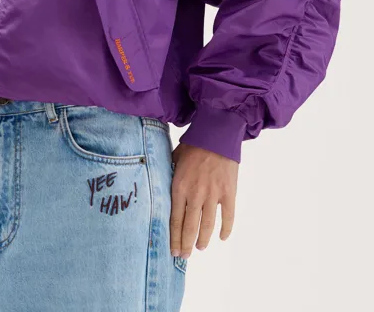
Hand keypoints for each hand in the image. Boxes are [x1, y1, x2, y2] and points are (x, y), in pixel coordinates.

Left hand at [169, 142, 237, 258]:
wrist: (217, 134)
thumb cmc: (193, 144)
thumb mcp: (174, 158)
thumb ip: (169, 175)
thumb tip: (162, 186)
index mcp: (179, 186)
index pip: (175, 219)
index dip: (174, 237)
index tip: (173, 251)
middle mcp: (195, 194)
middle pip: (190, 227)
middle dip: (186, 244)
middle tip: (184, 256)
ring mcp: (213, 195)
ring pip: (207, 226)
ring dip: (203, 239)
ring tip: (199, 248)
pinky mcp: (228, 193)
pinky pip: (228, 217)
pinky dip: (226, 230)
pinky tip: (222, 238)